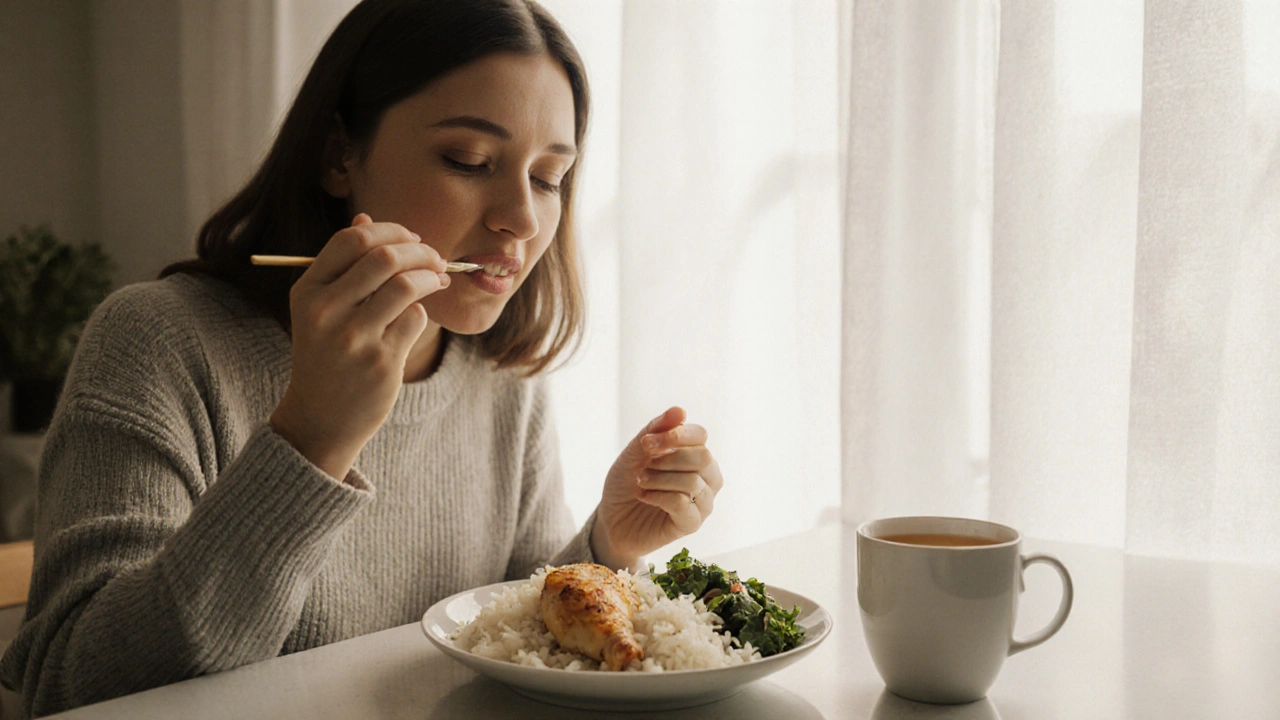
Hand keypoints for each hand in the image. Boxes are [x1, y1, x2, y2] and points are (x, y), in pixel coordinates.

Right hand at [269, 213, 448, 479]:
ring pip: (406, 285)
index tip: (411, 238)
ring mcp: (354, 337)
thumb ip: (342, 266)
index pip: (351, 239)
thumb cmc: (326, 353)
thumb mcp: (319, 309)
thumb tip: (366, 218)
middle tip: (435, 258)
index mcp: (307, 291)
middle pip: (385, 257)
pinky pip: (416, 319)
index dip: (390, 230)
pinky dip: (422, 313)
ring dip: (430, 277)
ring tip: (438, 280)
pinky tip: (416, 319)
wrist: (320, 417)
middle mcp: (326, 311)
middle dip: (420, 251)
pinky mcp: (381, 361)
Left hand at [591, 407, 723, 569]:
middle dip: (668, 458)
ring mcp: (703, 502)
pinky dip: (658, 497)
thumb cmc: (627, 483)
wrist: (612, 520)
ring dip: (659, 479)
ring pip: (693, 482)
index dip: (675, 435)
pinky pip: (683, 504)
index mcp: (696, 455)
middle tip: (644, 464)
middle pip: (703, 457)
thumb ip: (656, 430)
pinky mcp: (692, 524)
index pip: (700, 435)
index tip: (646, 443)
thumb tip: (680, 411)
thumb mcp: (635, 452)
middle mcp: (707, 477)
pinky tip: (644, 497)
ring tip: (640, 481)